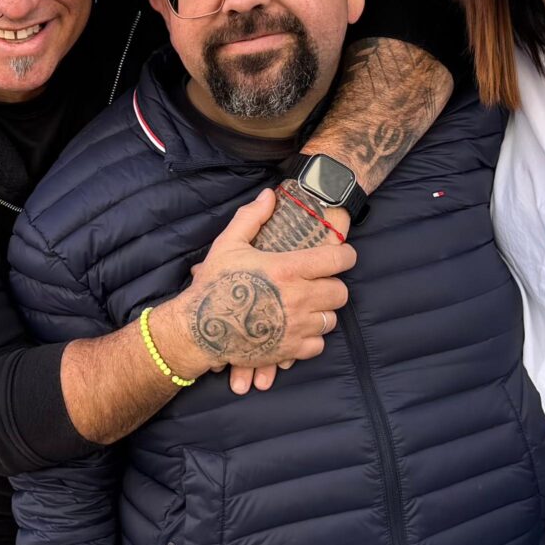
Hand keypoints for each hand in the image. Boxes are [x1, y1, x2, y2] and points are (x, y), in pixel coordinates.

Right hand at [170, 192, 355, 386]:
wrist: (199, 330)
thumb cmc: (214, 284)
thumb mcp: (228, 244)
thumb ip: (252, 217)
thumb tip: (269, 195)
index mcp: (288, 269)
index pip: (338, 260)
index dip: (346, 256)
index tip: (341, 256)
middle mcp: (299, 298)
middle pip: (340, 292)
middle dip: (332, 285)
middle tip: (318, 284)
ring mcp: (296, 327)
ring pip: (331, 319)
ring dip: (322, 312)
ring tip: (306, 307)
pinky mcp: (290, 350)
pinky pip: (318, 344)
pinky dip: (312, 338)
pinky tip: (297, 329)